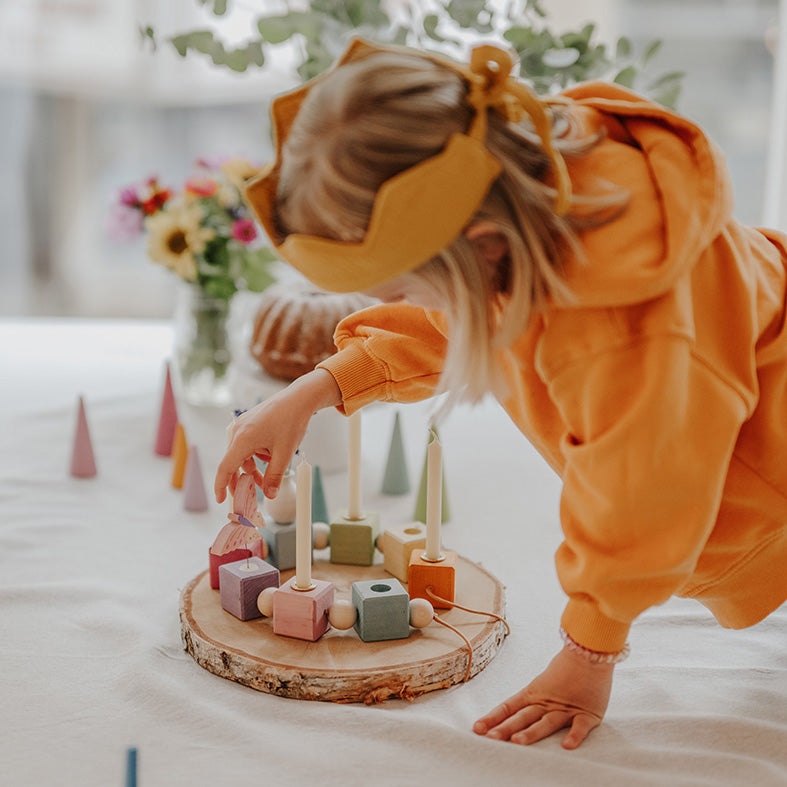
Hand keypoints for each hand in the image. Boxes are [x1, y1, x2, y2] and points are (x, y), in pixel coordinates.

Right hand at [214, 369, 341, 502]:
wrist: (299, 398)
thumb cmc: (291, 422)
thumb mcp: (284, 453)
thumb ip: (274, 476)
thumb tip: (269, 495)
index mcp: (243, 440)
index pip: (226, 468)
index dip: (221, 486)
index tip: (219, 499)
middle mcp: (238, 432)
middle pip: (233, 462)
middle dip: (240, 480)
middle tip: (248, 495)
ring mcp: (243, 426)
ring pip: (242, 454)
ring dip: (252, 467)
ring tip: (267, 475)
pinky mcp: (250, 422)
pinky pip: (247, 444)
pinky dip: (256, 455)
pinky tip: (271, 456)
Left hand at [473, 645, 614, 748]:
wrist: (591, 652)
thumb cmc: (568, 667)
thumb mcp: (544, 683)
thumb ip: (534, 699)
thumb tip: (514, 712)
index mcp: (534, 693)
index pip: (509, 707)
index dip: (493, 718)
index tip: (477, 728)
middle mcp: (546, 702)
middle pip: (522, 717)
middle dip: (505, 728)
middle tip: (490, 739)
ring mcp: (566, 708)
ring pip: (546, 722)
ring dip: (531, 732)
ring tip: (517, 742)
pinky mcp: (587, 713)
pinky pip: (580, 726)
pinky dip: (574, 735)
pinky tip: (566, 746)